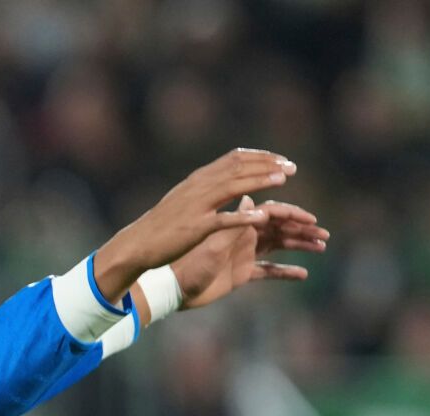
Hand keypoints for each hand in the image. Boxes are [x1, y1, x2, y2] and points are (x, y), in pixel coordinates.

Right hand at [96, 149, 297, 293]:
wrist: (138, 243)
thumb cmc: (162, 225)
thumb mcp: (185, 200)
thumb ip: (206, 188)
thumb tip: (225, 178)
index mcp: (199, 179)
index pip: (234, 158)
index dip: (260, 157)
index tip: (280, 160)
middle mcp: (199, 186)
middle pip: (238, 167)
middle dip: (267, 165)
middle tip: (291, 167)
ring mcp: (197, 206)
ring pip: (234, 187)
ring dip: (260, 181)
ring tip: (283, 180)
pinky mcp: (195, 228)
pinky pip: (223, 220)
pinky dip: (243, 217)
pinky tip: (263, 217)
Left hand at [174, 196, 326, 308]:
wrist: (172, 287)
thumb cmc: (187, 262)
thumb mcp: (212, 243)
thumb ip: (233, 224)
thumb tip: (250, 201)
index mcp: (238, 223)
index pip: (271, 213)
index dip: (291, 214)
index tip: (310, 217)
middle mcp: (244, 234)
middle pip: (280, 227)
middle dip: (302, 229)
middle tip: (324, 234)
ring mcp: (245, 253)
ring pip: (279, 245)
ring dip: (300, 245)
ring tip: (321, 248)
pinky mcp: (242, 274)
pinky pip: (268, 271)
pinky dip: (285, 271)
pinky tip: (303, 274)